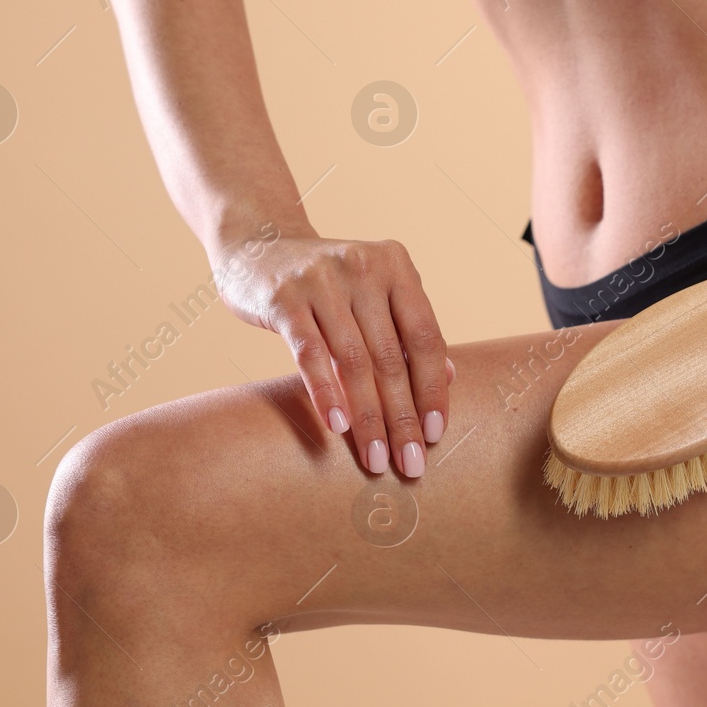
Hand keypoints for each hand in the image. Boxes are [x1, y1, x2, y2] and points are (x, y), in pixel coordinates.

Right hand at [211, 224, 453, 478]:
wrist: (258, 244)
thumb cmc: (327, 282)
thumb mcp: (373, 293)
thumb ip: (407, 329)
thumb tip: (448, 378)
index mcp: (396, 267)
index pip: (426, 338)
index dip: (433, 389)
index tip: (435, 434)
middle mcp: (363, 268)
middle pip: (392, 356)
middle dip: (403, 417)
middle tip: (410, 463)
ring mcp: (322, 281)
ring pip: (354, 361)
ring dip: (369, 417)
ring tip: (375, 457)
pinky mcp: (283, 298)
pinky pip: (310, 353)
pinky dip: (327, 392)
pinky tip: (339, 426)